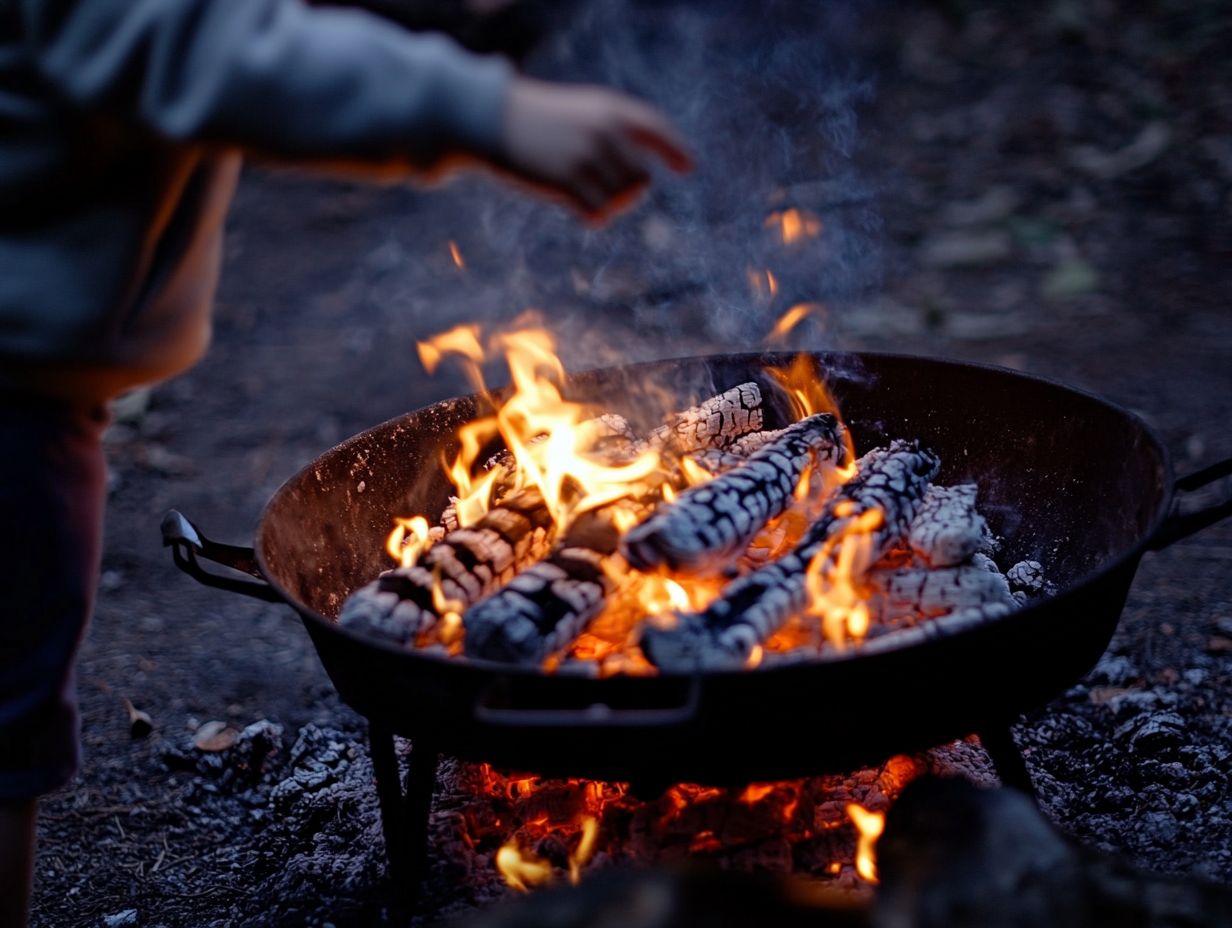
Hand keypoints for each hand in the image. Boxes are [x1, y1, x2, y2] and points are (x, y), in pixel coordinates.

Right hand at [498, 77, 692, 220]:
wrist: (490, 120)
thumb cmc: (533, 120)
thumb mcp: (578, 114)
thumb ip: (610, 133)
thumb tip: (641, 178)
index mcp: (610, 109)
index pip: (655, 128)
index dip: (674, 149)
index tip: (688, 168)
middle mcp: (606, 131)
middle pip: (641, 179)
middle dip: (626, 192)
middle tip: (601, 192)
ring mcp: (589, 155)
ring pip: (622, 199)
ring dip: (607, 205)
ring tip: (584, 197)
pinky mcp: (569, 180)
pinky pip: (599, 212)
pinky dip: (593, 217)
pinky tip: (577, 210)